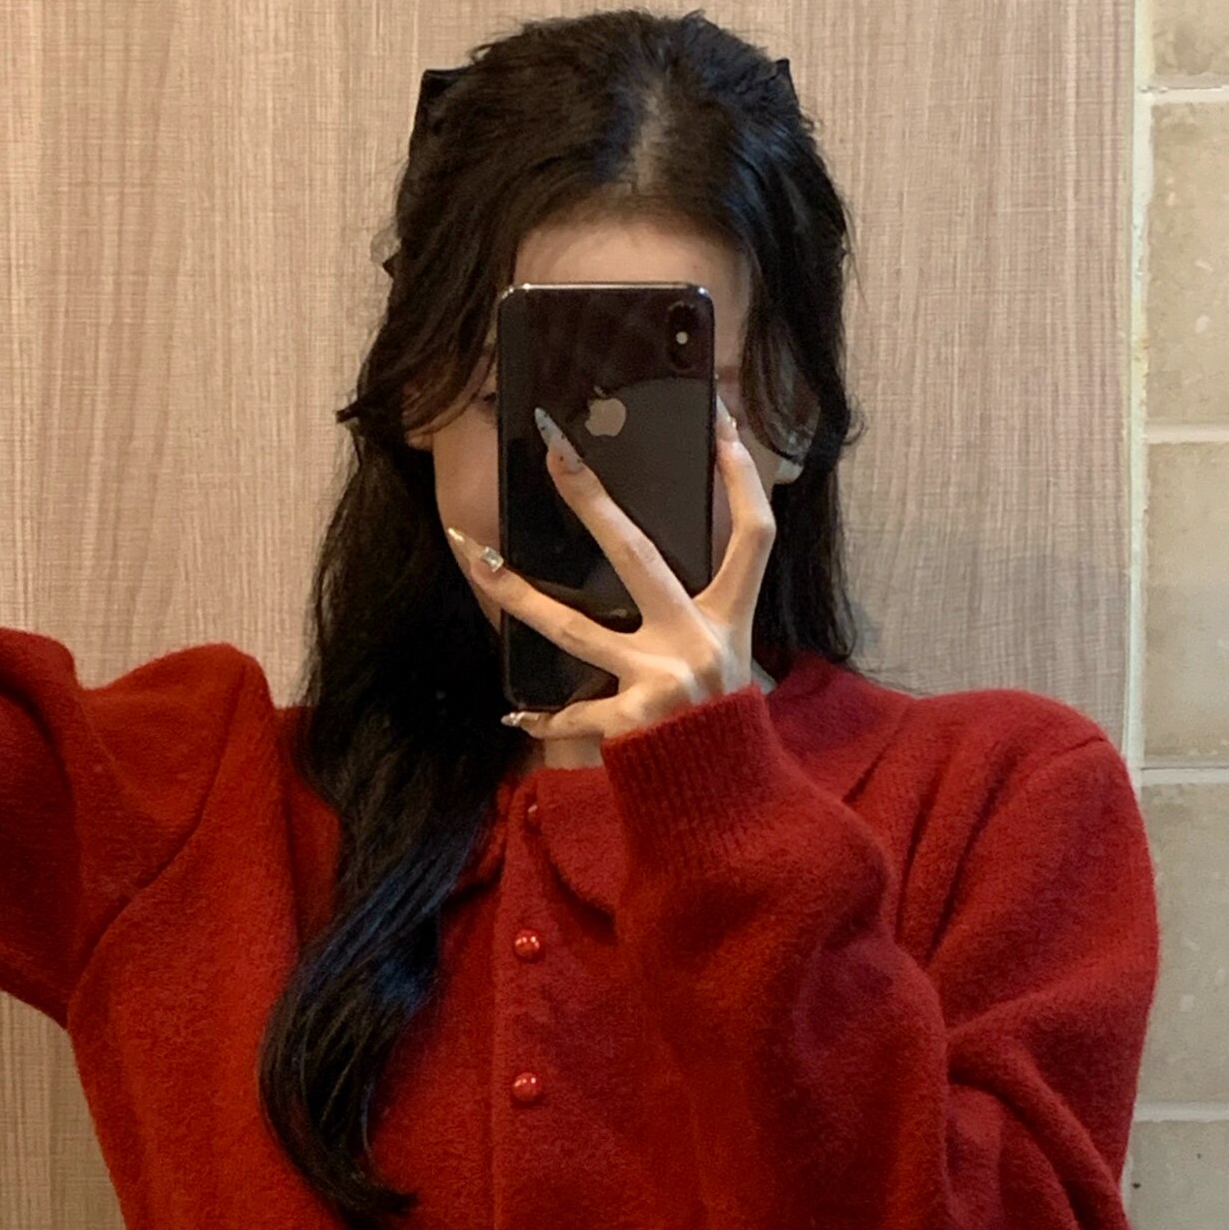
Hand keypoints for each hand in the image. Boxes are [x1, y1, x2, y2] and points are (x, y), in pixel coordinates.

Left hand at [444, 398, 776, 745]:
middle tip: (554, 451)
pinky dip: (544, 718)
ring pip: (571, 628)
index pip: (754, 535)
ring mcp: (659, 681)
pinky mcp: (629, 724)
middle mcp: (696, 641)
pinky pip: (574, 715)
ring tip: (474, 556)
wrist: (729, 801)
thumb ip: (702, 609)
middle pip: (637, 556)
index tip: (724, 428)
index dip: (744, 481)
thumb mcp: (732, 656)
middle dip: (592, 501)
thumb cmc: (720, 720)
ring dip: (516, 593)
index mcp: (731, 617)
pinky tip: (513, 715)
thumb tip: (652, 564)